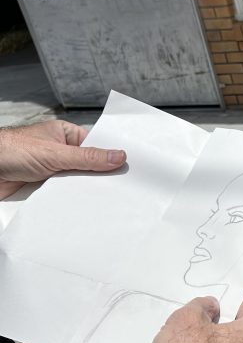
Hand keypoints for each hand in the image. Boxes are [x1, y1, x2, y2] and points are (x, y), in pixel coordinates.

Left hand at [0, 120, 126, 199]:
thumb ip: (88, 158)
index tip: (130, 167)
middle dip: (101, 176)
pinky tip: (85, 207)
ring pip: (78, 181)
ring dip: (86, 190)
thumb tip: (119, 156)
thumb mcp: (55, 153)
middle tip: (123, 188)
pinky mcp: (45, 187)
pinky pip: (66, 194)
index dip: (112, 156)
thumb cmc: (10, 151)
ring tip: (108, 200)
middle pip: (90, 166)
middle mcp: (60, 152)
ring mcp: (53, 170)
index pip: (96, 145)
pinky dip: (73, 200)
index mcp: (65, 135)